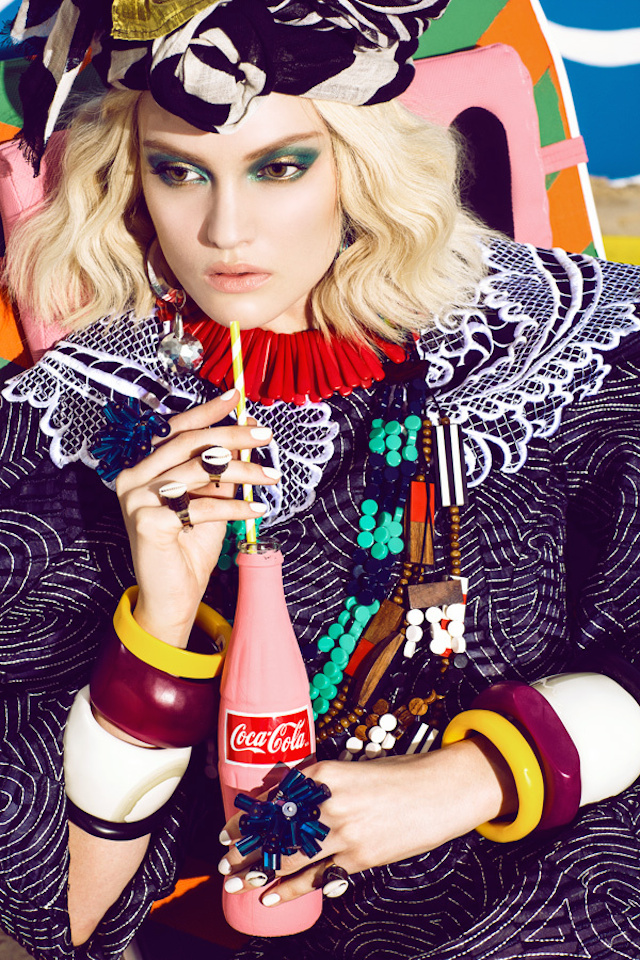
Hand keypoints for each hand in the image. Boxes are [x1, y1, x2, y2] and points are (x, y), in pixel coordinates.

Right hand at [115, 389, 278, 645]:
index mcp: (143, 468)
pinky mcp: (147, 521)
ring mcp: (136, 499)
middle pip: (188, 444)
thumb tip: (245, 431)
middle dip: (232, 436)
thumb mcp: (209, 500)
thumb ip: (219, 469)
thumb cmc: (190, 547)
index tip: (237, 398)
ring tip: (271, 475)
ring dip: (242, 471)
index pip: (176, 429)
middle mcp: (132, 478)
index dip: (207, 412)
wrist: (172, 597)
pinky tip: (258, 508)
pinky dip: (234, 506)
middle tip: (265, 434)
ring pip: (198, 472)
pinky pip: (201, 506)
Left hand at [218, 738, 516, 905]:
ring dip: (258, 872)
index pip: (275, 799)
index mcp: (325, 774)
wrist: (439, 790)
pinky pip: (318, 877)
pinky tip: (270, 898)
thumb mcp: (352, 769)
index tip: (228, 830)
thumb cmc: (397, 775)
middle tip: (224, 862)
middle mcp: (330, 803)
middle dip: (245, 850)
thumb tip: (286, 802)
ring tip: (236, 881)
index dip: (247, 818)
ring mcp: (345, 833)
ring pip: (290, 858)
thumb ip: (321, 786)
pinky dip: (291, 890)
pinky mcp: (360, 858)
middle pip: (275, 832)